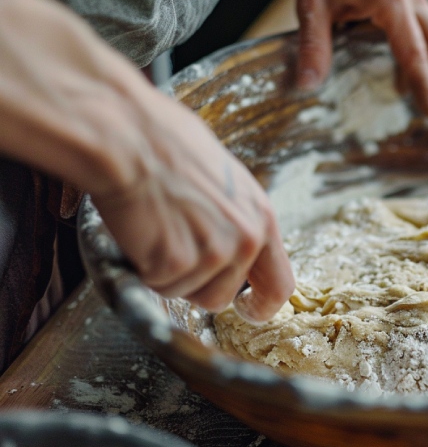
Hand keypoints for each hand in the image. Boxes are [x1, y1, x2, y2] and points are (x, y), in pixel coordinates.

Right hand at [89, 96, 295, 322]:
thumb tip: (231, 243)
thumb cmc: (166, 145)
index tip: (247, 310)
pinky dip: (141, 266)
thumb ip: (236, 218)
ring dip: (164, 272)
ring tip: (154, 228)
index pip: (280, 284)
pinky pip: (156, 283)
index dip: (262, 306)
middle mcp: (246, 239)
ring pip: (185, 293)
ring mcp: (213, 253)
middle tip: (169, 244)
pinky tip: (140, 230)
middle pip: (220, 297)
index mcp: (262, 218)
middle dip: (192, 282)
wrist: (128, 136)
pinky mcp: (176, 262)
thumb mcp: (224, 181)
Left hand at [295, 0, 427, 118]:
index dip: (425, 87)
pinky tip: (395, 44)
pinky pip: (423, 14)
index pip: (415, 55)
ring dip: (426, 55)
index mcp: (392, 2)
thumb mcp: (313, 2)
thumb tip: (307, 86)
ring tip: (404, 77)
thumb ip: (313, 45)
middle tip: (417, 98)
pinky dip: (417, 35)